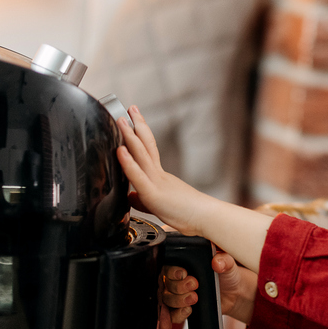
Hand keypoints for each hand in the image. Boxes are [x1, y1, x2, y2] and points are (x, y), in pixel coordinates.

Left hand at [116, 106, 205, 233]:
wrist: (206, 220)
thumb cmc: (188, 215)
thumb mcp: (159, 205)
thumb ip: (142, 199)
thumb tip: (131, 195)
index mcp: (161, 177)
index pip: (148, 151)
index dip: (140, 134)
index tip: (134, 119)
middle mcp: (159, 175)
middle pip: (145, 145)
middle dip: (136, 125)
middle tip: (130, 108)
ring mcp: (156, 182)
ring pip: (141, 154)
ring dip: (129, 136)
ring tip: (121, 120)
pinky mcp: (154, 194)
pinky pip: (138, 176)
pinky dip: (128, 162)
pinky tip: (120, 150)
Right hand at [160, 251, 257, 325]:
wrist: (235, 293)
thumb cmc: (228, 274)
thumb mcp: (228, 263)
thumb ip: (224, 260)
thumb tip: (217, 262)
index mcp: (184, 263)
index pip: (168, 266)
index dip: (173, 271)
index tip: (184, 273)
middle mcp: (178, 279)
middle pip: (166, 283)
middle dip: (179, 286)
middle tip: (194, 285)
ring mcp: (178, 294)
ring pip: (167, 299)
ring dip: (178, 300)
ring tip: (194, 298)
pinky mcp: (181, 308)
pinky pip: (172, 314)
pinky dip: (177, 314)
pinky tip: (188, 310)